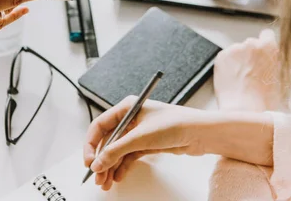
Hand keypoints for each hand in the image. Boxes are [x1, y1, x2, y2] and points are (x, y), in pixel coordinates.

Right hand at [84, 98, 274, 190]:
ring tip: (106, 182)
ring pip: (118, 151)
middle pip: (108, 141)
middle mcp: (130, 119)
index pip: (100, 126)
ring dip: (111, 166)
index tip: (89, 161)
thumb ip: (116, 150)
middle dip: (101, 160)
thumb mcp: (140, 137)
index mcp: (125, 108)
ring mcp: (138, 132)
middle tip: (96, 176)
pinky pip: (128, 156)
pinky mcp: (147, 144)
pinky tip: (118, 177)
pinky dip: (122, 167)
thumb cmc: (175, 123)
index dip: (91, 144)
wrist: (201, 133)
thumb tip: (98, 162)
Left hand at [214, 29, 281, 111]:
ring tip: (241, 78)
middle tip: (252, 71)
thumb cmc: (265, 98)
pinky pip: (226, 57)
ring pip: (237, 51)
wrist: (244, 107)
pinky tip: (232, 78)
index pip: (267, 34)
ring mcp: (234, 49)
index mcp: (268, 46)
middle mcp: (250, 43)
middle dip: (251, 54)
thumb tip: (269, 58)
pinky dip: (228, 65)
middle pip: (251, 43)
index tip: (262, 52)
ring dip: (239, 59)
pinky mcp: (221, 56)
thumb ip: (273, 61)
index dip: (265, 44)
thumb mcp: (280, 76)